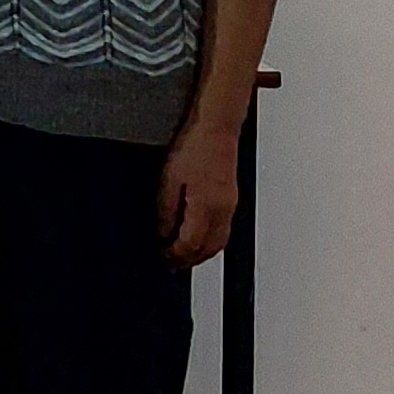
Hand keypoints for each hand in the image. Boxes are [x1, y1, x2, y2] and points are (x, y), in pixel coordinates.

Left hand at [159, 119, 242, 265]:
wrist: (216, 129)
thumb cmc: (194, 147)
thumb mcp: (169, 179)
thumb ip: (166, 210)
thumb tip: (163, 232)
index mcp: (206, 207)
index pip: (190, 245)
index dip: (174, 255)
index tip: (162, 257)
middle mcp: (223, 211)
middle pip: (209, 250)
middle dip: (189, 261)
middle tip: (171, 263)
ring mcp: (230, 206)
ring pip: (219, 244)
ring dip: (202, 254)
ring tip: (182, 255)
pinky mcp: (231, 200)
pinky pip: (224, 231)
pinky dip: (210, 242)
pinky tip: (198, 237)